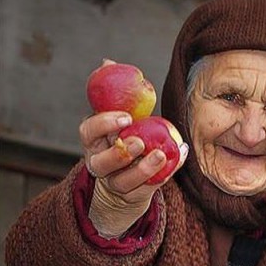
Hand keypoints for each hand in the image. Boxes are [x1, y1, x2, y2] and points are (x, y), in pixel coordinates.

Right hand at [79, 111, 187, 237]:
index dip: (104, 124)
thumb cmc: (127, 139)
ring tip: (161, 155)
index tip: (127, 117)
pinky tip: (178, 158)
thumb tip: (120, 70)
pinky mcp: (134, 195)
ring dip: (144, 169)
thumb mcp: (123, 122)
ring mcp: (115, 182)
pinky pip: (149, 188)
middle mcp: (100, 164)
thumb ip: (124, 105)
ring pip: (124, 181)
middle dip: (120, 153)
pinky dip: (166, 173)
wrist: (128, 180)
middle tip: (139, 142)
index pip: (88, 131)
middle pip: (101, 163)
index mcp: (94, 142)